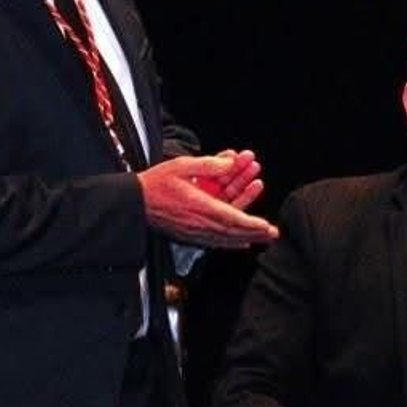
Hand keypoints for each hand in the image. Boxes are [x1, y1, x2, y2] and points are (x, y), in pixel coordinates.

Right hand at [137, 153, 278, 247]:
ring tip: (263, 236)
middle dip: (255, 233)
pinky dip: (230, 243)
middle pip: (233, 232)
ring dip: (246, 237)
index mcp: (199, 206)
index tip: (267, 226)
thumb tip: (230, 163)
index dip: (252, 224)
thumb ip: (209, 165)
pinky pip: (214, 242)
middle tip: (273, 234)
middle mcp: (198, 224)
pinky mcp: (188, 235)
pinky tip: (241, 243)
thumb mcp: (183, 165)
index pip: (232, 218)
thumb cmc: (156, 183)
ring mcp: (193, 232)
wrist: (133, 202)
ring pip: (226, 238)